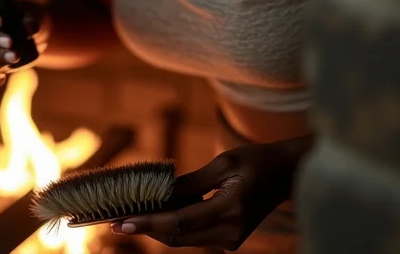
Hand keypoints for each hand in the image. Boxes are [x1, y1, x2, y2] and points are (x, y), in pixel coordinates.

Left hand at [111, 141, 301, 249]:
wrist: (286, 173)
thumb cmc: (255, 160)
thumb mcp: (223, 163)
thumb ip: (191, 182)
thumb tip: (159, 192)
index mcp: (231, 210)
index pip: (179, 221)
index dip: (147, 222)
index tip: (121, 221)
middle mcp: (230, 232)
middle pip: (177, 236)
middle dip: (144, 228)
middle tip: (113, 221)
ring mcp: (230, 239)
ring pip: (183, 238)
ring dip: (154, 228)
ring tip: (126, 216)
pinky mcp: (228, 237)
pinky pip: (192, 234)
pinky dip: (170, 225)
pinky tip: (151, 213)